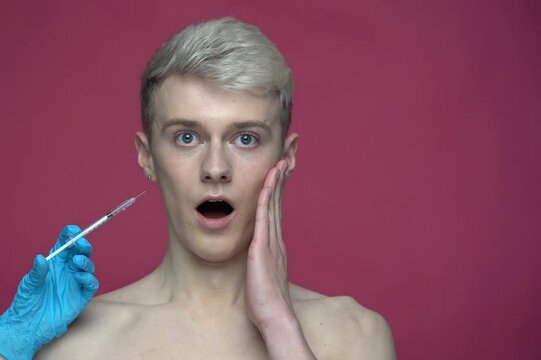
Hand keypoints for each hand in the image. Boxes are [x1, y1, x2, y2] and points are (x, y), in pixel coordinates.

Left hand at [0, 225, 98, 359]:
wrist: (27, 326)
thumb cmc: (26, 302)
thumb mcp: (29, 284)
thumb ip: (37, 272)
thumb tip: (41, 258)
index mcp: (54, 263)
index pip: (65, 244)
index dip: (70, 235)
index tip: (72, 231)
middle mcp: (66, 271)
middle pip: (81, 252)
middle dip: (83, 245)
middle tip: (81, 244)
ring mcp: (74, 283)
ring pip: (88, 267)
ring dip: (85, 261)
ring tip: (76, 262)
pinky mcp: (80, 297)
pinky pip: (90, 285)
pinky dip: (88, 279)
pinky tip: (79, 278)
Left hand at [245, 160, 292, 329]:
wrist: (274, 316)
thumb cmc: (266, 303)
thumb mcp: (261, 278)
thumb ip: (259, 265)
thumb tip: (254, 263)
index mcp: (275, 246)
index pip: (276, 212)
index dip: (277, 192)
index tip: (279, 173)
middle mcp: (276, 240)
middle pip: (278, 203)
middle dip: (281, 180)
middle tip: (285, 158)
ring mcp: (271, 242)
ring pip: (273, 206)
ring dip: (276, 183)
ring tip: (280, 162)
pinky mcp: (263, 248)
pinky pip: (264, 217)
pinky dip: (266, 197)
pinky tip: (267, 182)